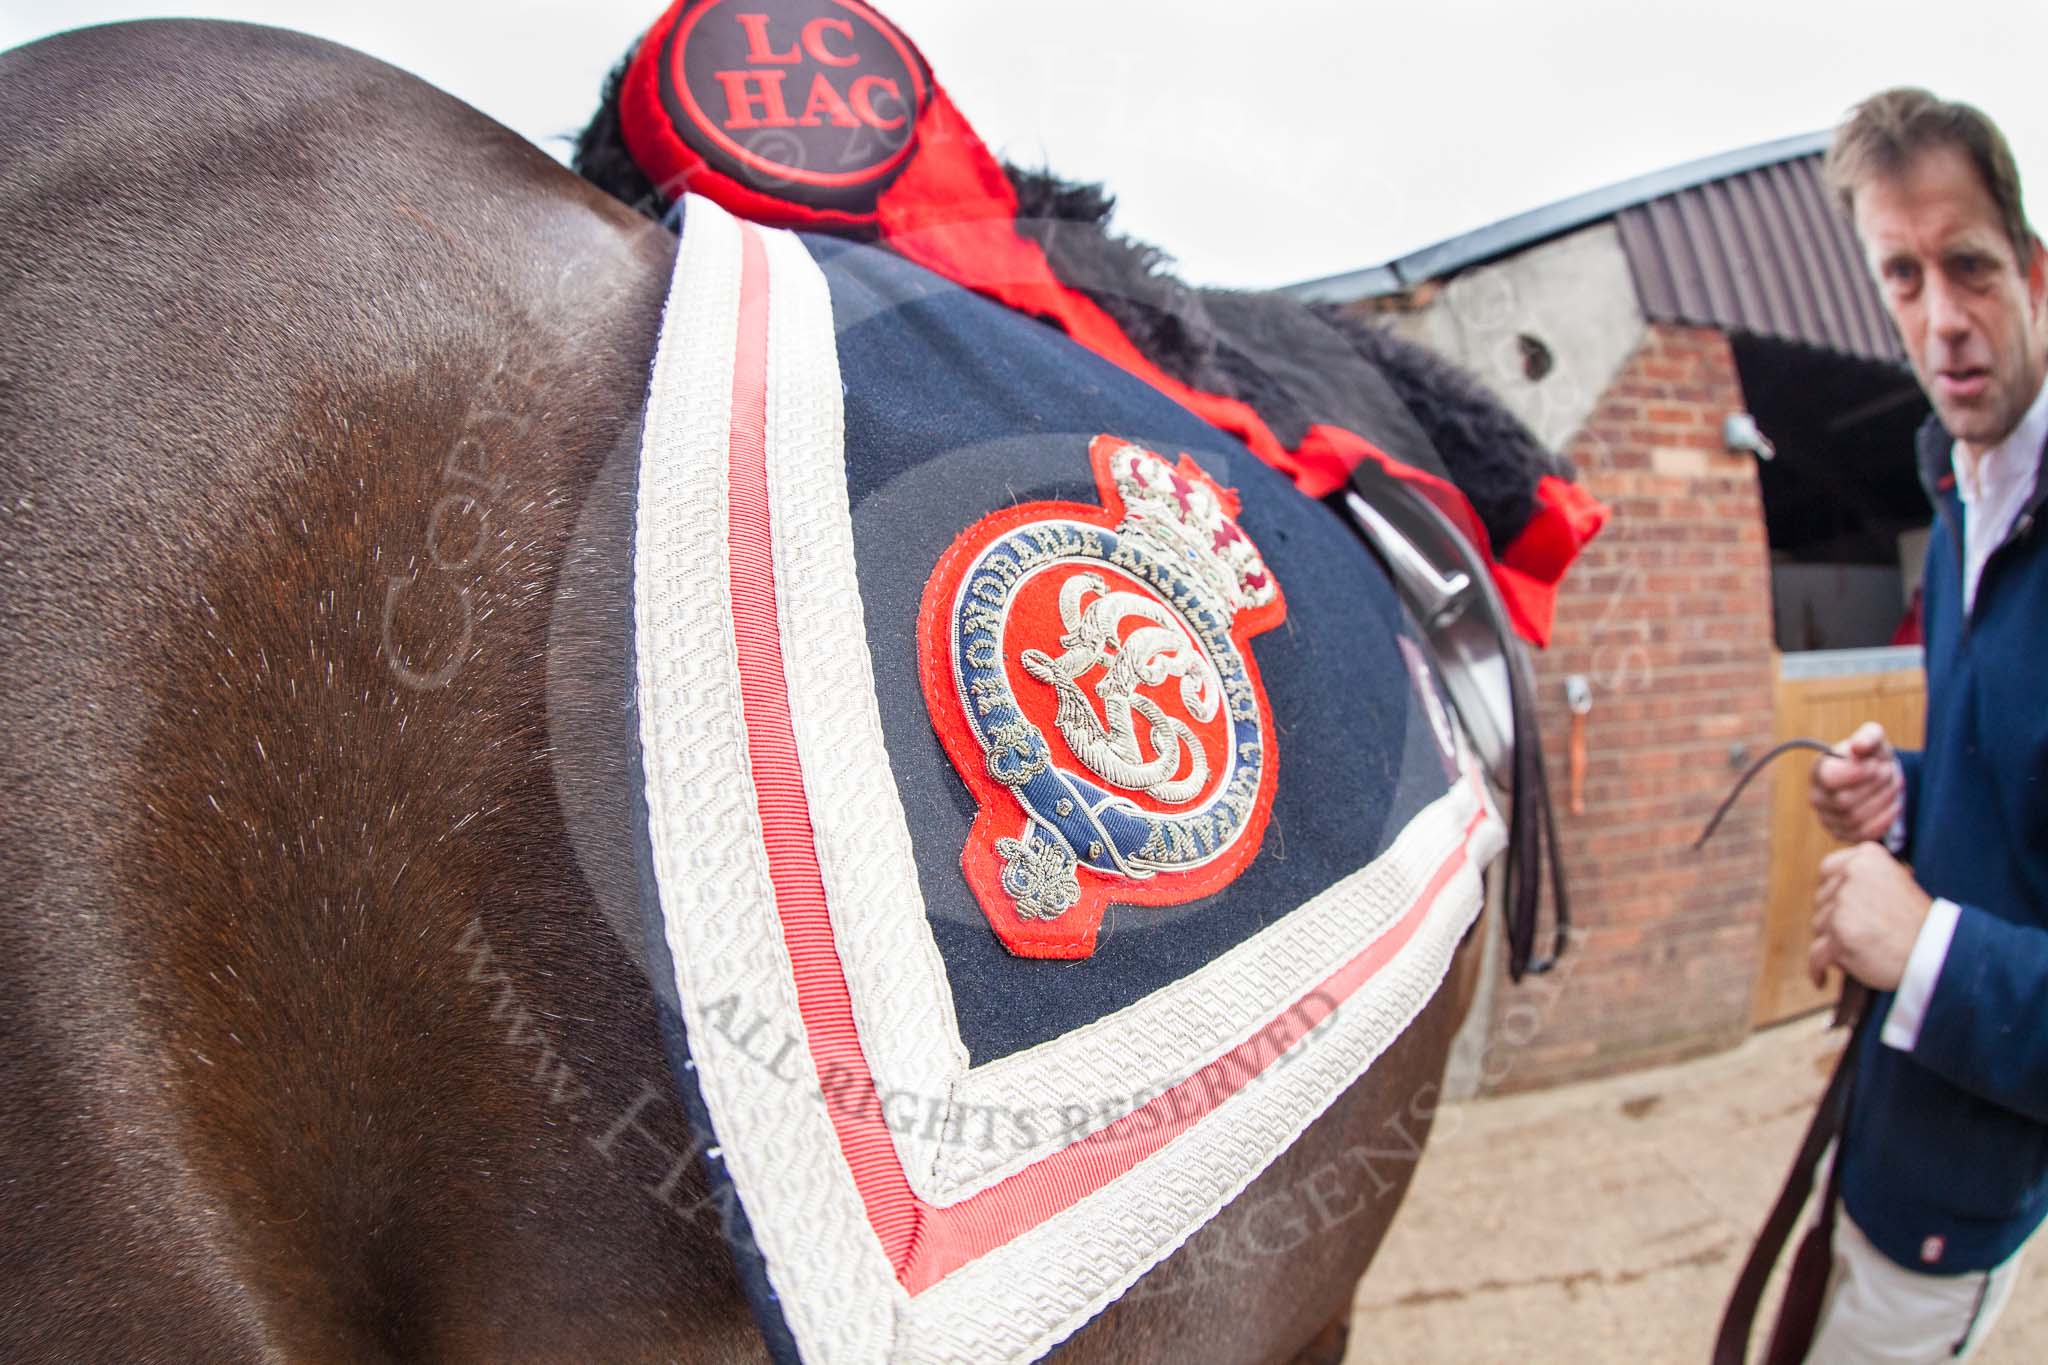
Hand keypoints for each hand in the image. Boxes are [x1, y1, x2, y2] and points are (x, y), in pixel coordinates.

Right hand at [1809, 721, 1902, 844]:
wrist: (1876, 777)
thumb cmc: (1872, 757)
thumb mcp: (1874, 739)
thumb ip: (1868, 736)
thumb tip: (1858, 747)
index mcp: (1819, 771)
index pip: (1828, 779)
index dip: (1856, 773)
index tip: (1875, 764)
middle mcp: (1817, 797)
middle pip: (1844, 801)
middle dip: (1874, 787)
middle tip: (1888, 772)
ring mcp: (1828, 819)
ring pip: (1856, 819)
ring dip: (1882, 801)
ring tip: (1892, 786)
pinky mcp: (1844, 835)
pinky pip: (1863, 834)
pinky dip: (1884, 820)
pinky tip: (1894, 805)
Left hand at [1809, 843, 1932, 990]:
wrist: (1939, 951)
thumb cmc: (1919, 922)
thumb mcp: (1896, 882)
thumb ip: (1862, 880)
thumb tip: (1829, 891)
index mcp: (1866, 857)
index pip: (1828, 870)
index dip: (1833, 890)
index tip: (1840, 904)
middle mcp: (1852, 875)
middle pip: (1822, 901)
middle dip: (1834, 919)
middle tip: (1862, 933)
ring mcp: (1844, 905)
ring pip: (1819, 927)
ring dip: (1834, 943)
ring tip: (1863, 950)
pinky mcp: (1840, 935)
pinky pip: (1817, 954)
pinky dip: (1817, 968)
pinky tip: (1820, 979)